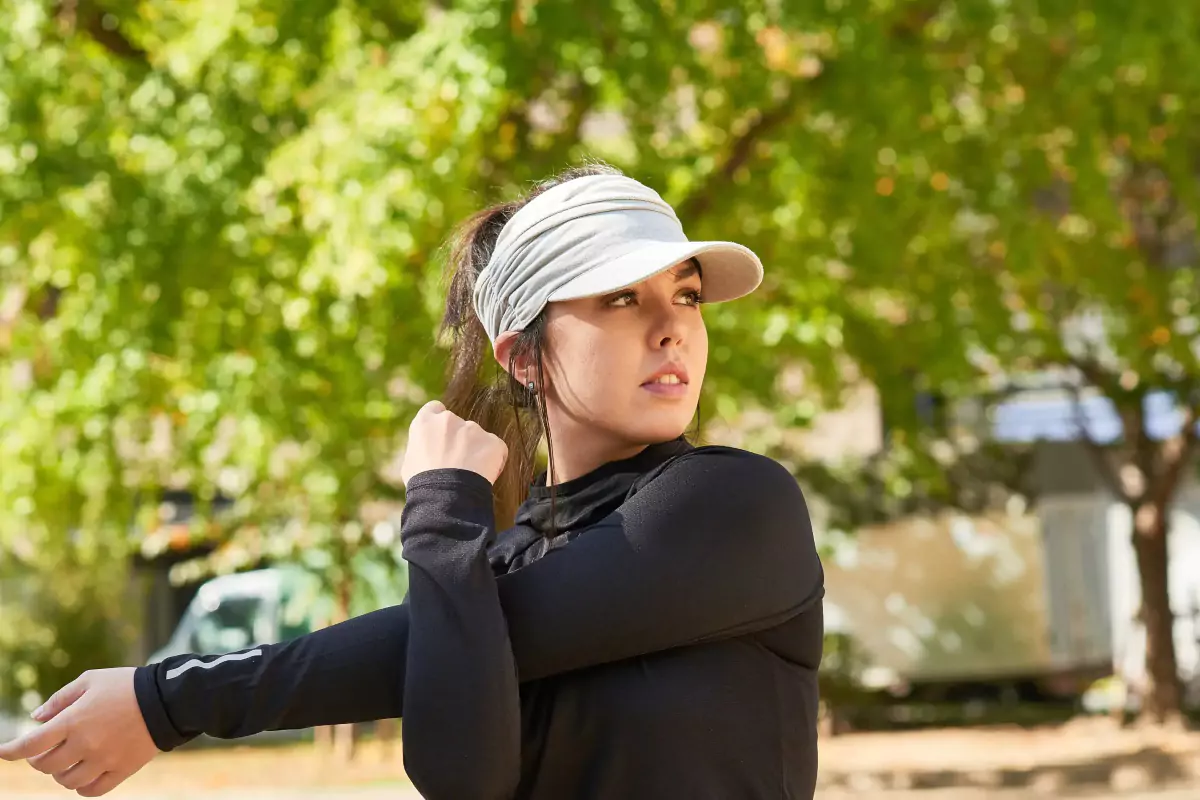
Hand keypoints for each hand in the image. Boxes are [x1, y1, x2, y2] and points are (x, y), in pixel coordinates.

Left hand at [0, 668, 157, 796]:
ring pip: (67, 781)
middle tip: (45, 751)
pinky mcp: (121, 770)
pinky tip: (84, 774)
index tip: (2, 752)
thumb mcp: (90, 680)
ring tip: (69, 761)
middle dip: (39, 760)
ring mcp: (103, 760)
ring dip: (61, 773)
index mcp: (74, 720)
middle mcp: (85, 743)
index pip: (31, 744)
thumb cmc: (126, 685)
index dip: (11, 751)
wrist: (167, 699)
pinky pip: (92, 790)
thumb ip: (60, 699)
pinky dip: (82, 786)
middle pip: (46, 766)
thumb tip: (36, 719)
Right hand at [400, 400, 507, 485]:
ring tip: (469, 475)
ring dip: (475, 451)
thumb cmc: (422, 485)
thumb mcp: (410, 463)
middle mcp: (449, 419)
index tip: (442, 438)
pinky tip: (484, 476)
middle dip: (459, 440)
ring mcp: (473, 429)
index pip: (435, 409)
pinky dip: (494, 460)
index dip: (440, 424)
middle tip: (456, 464)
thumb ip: (421, 448)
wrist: (445, 498)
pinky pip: (496, 449)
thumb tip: (427, 451)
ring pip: (477, 437)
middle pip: (458, 424)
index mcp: (425, 422)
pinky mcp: (493, 441)